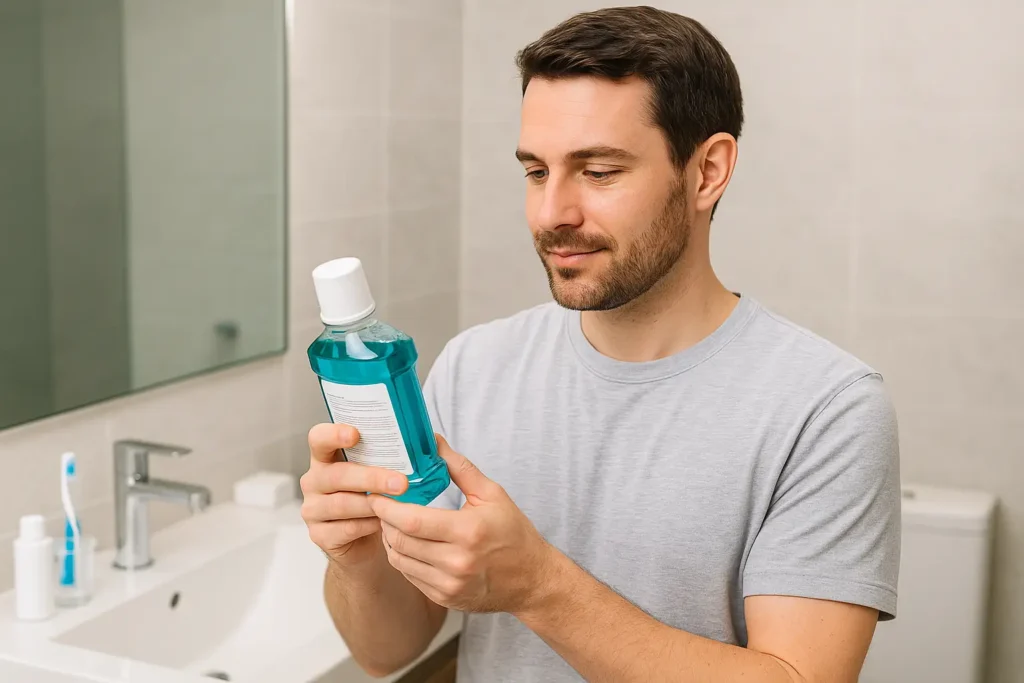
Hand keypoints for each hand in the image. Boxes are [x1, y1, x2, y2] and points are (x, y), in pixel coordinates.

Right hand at [300, 423, 409, 567]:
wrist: (362, 544)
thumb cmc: (373, 499)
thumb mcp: (378, 474)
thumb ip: (391, 457)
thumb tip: (433, 440)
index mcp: (326, 458)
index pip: (319, 439)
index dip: (334, 434)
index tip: (356, 434)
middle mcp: (314, 481)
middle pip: (337, 475)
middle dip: (372, 478)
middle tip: (401, 483)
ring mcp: (312, 509)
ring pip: (342, 504)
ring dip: (374, 504)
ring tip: (399, 506)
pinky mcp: (319, 535)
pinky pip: (347, 528)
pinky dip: (369, 526)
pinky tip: (385, 524)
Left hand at [368, 436, 555, 613]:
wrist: (532, 580)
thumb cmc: (514, 533)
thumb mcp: (492, 494)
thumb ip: (459, 467)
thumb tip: (434, 442)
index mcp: (468, 531)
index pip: (412, 521)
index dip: (387, 508)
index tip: (376, 496)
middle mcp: (457, 562)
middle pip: (400, 541)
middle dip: (385, 521)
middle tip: (382, 506)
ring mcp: (449, 584)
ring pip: (400, 560)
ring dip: (390, 540)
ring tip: (393, 523)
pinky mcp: (444, 598)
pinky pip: (410, 576)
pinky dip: (402, 557)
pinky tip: (408, 543)